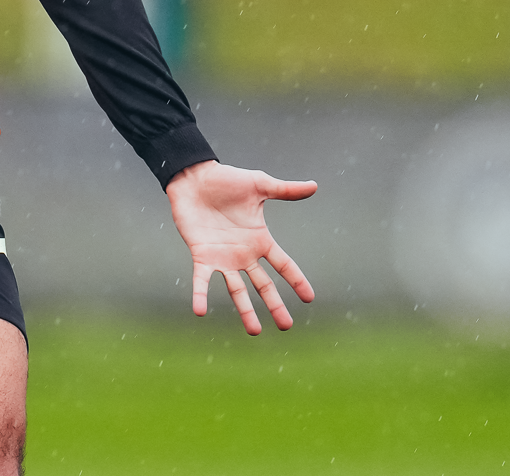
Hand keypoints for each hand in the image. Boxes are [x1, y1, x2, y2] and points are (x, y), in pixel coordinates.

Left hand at [167, 160, 317, 334]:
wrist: (194, 177)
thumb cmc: (227, 180)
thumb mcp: (260, 185)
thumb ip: (285, 190)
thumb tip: (314, 186)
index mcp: (260, 240)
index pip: (283, 265)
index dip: (297, 280)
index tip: (310, 298)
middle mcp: (243, 254)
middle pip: (263, 285)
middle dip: (274, 305)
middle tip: (286, 326)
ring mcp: (222, 257)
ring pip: (236, 289)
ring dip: (244, 310)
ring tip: (254, 331)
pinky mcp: (201, 255)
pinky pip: (201, 279)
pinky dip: (200, 294)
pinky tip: (200, 311)